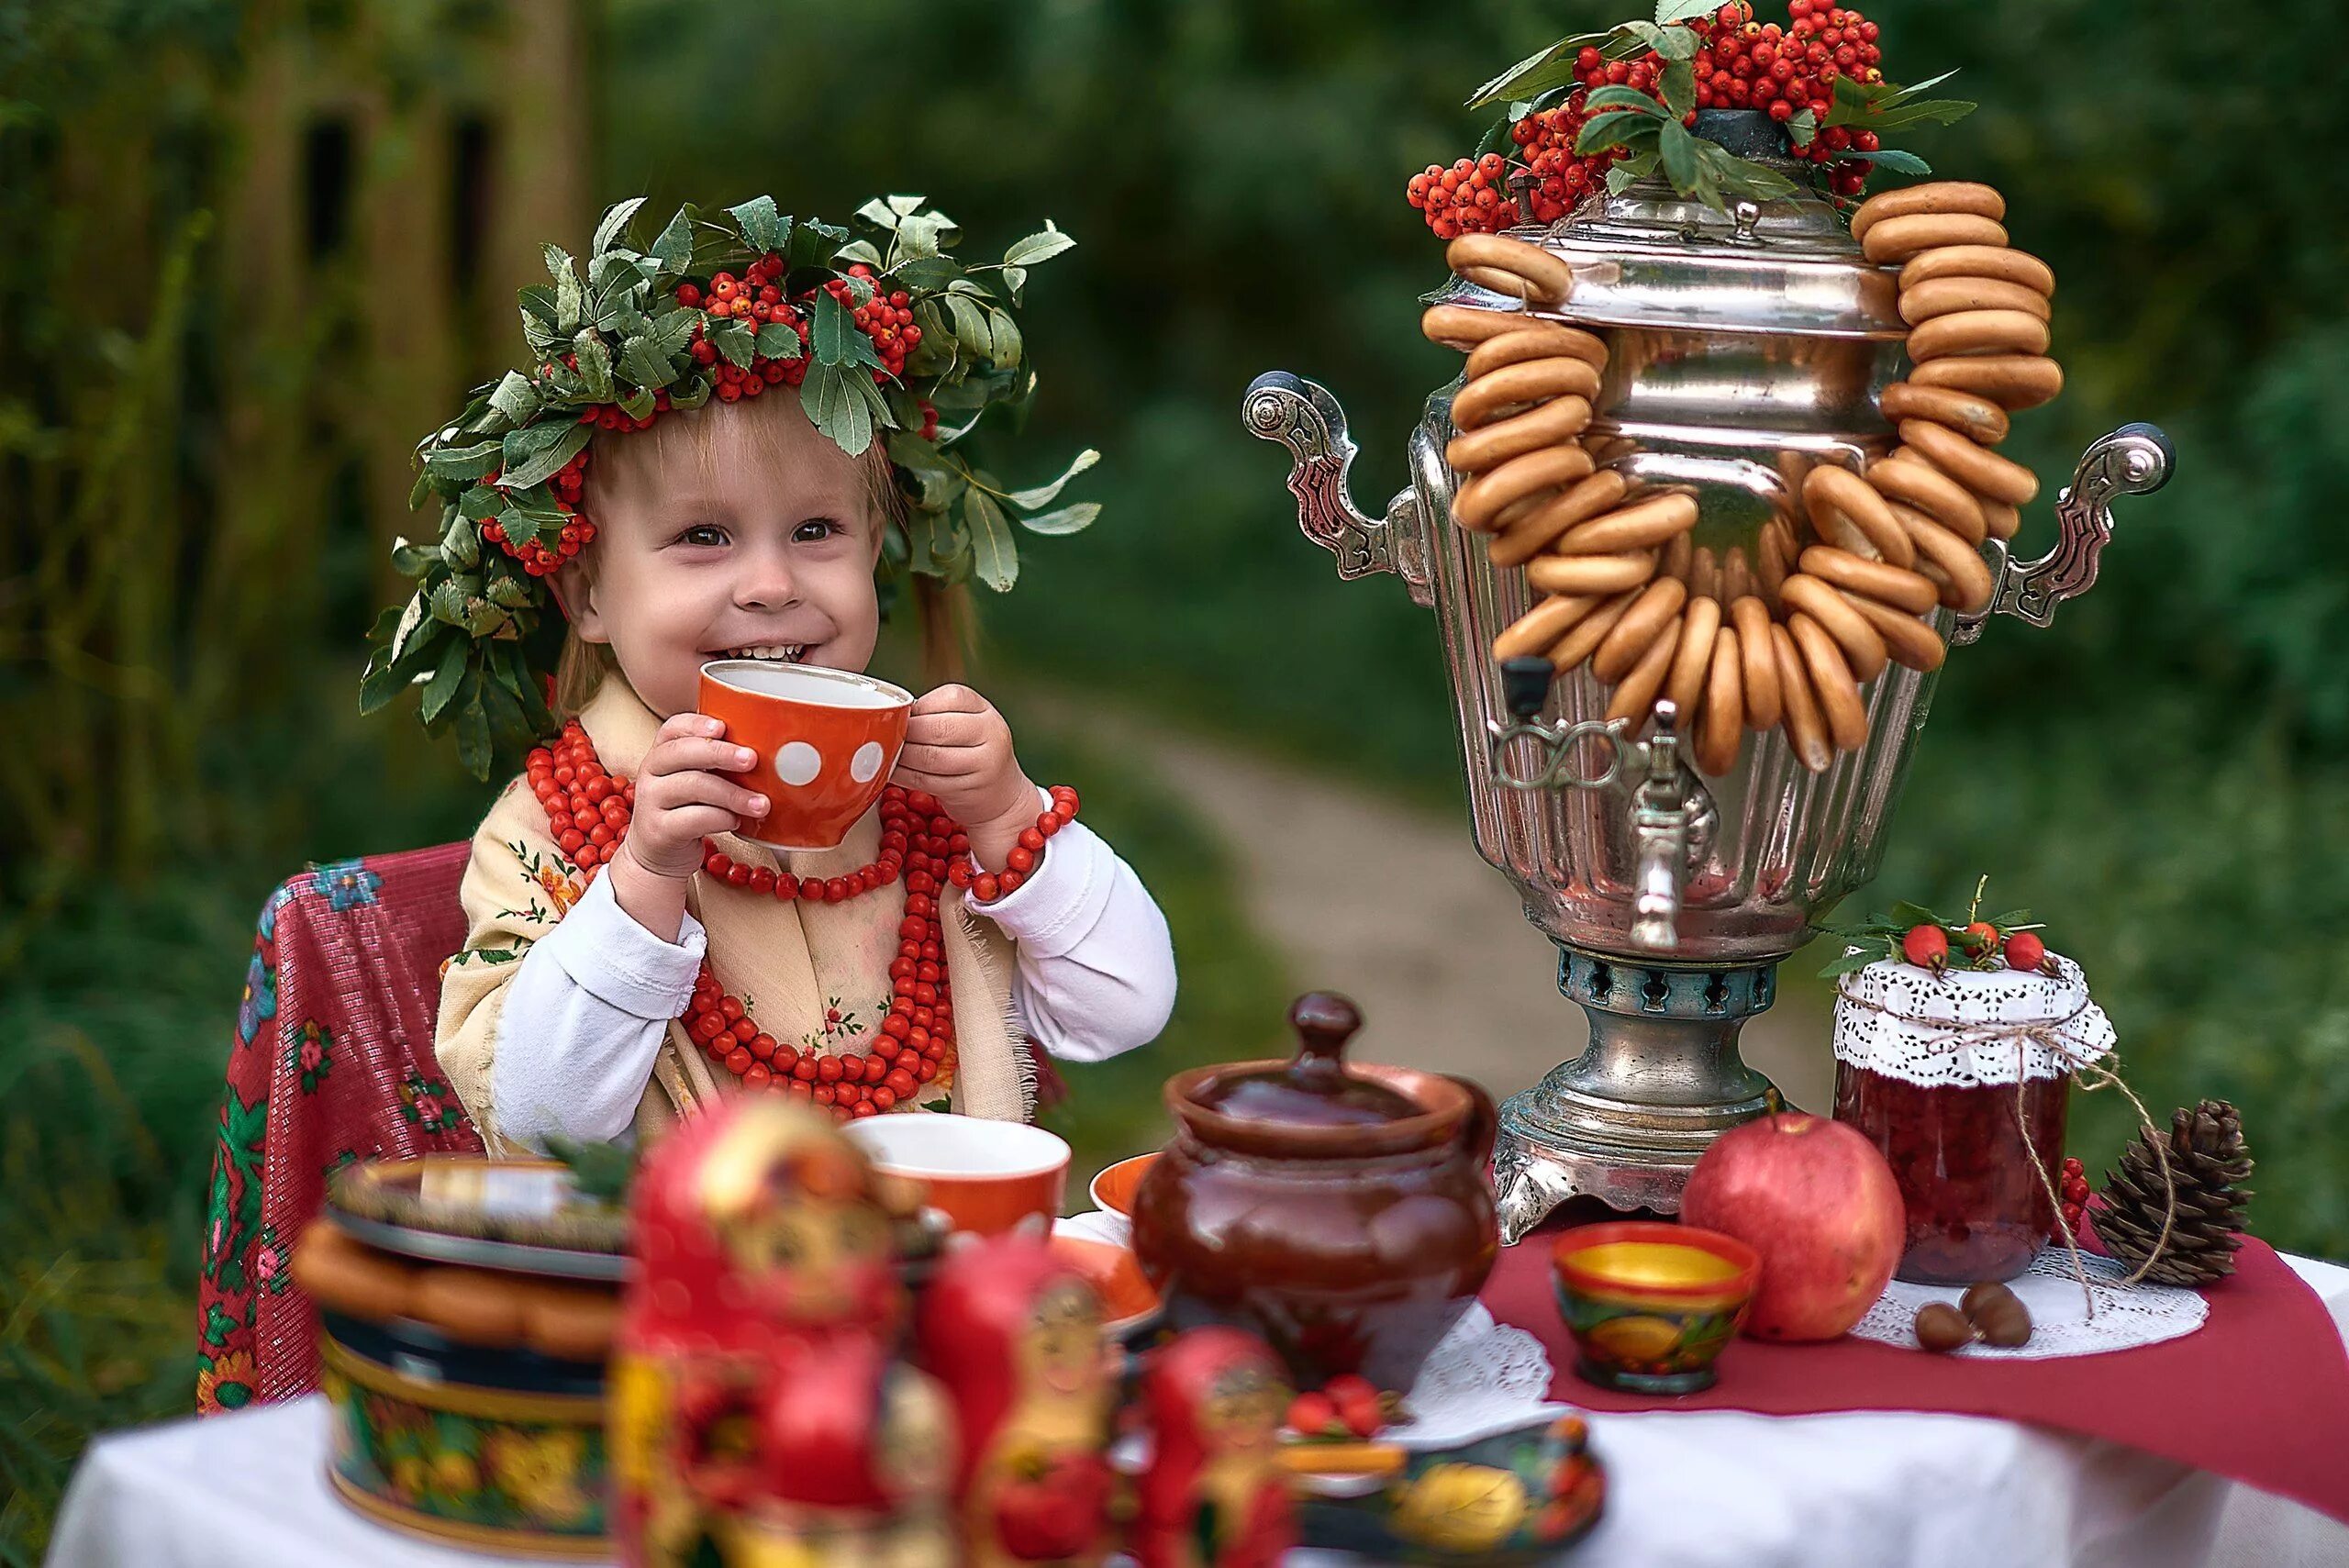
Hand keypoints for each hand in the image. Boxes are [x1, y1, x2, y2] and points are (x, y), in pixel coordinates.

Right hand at [607, 713, 765, 940]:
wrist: (658, 856)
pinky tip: (737, 821)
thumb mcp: (697, 781)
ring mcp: (651, 801)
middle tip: (752, 759)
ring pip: (692, 786)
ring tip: (761, 804)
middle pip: (682, 753)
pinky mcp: (658, 830)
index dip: (696, 724)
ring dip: (732, 794)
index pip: (673, 728)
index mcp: (662, 753)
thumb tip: (772, 753)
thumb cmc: (688, 811)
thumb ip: (719, 765)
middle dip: (720, 754)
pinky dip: (720, 818)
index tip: (722, 727)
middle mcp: (651, 772)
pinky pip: (693, 819)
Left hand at [895, 685, 1037, 869]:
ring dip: (901, 755)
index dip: (921, 706)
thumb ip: (939, 714)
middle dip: (907, 732)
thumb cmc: (975, 755)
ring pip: (930, 757)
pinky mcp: (968, 790)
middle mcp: (991, 734)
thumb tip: (894, 713)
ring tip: (886, 752)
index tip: (903, 714)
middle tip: (888, 734)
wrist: (1003, 797)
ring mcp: (983, 764)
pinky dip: (902, 775)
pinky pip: (926, 781)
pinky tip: (890, 771)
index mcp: (986, 711)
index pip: (951, 698)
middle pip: (938, 728)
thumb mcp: (969, 725)